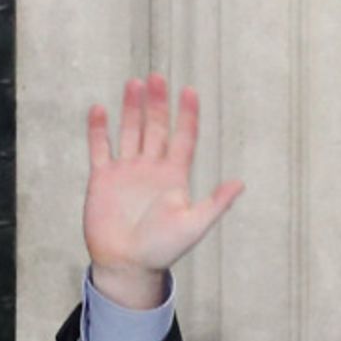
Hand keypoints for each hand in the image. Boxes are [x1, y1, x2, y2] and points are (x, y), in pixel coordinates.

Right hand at [83, 73, 243, 307]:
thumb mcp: (195, 225)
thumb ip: (216, 203)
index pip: (183, 138)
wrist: (128, 264)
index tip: (190, 90)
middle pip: (156, 128)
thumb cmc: (163, 249)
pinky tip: (100, 109)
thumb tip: (241, 183)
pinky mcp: (103, 178)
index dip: (187, 115)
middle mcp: (152, 169)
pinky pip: (100, 148)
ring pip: (130, 131)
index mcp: (175, 176)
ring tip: (135, 83)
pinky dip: (99, 130)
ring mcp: (127, 171)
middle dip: (158, 103)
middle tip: (157, 76)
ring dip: (131, 108)